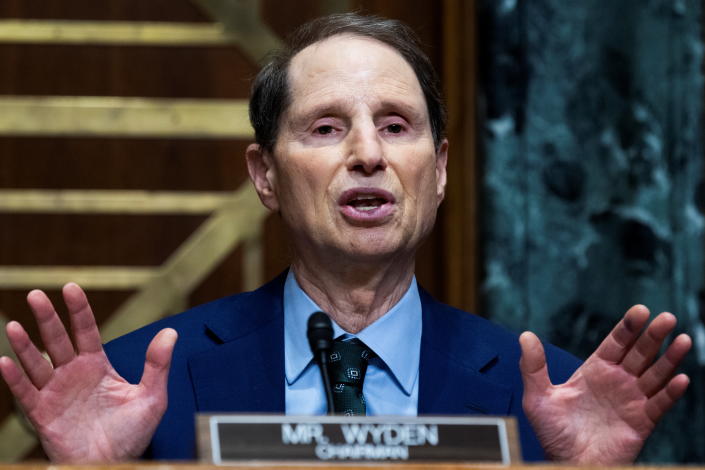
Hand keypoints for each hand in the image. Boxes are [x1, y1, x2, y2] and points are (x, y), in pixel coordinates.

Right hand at [0, 283, 176, 462]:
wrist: (111, 465)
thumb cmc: (131, 434)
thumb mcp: (151, 397)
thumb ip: (158, 365)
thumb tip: (170, 332)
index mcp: (98, 366)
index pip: (86, 330)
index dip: (78, 310)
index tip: (71, 287)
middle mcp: (73, 374)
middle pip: (57, 340)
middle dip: (47, 317)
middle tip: (36, 295)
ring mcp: (56, 393)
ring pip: (37, 363)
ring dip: (24, 345)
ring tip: (14, 325)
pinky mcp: (42, 414)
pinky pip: (25, 393)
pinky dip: (13, 379)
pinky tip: (5, 362)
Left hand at [519, 305, 690, 463]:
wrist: (568, 464)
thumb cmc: (552, 434)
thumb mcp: (538, 398)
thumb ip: (533, 367)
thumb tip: (525, 336)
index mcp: (594, 371)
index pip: (616, 343)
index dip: (628, 327)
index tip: (641, 311)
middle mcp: (617, 382)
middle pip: (639, 353)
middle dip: (653, 336)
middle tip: (667, 318)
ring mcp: (631, 401)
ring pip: (655, 374)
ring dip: (670, 358)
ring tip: (683, 340)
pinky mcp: (641, 423)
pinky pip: (660, 404)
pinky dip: (671, 392)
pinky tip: (680, 379)